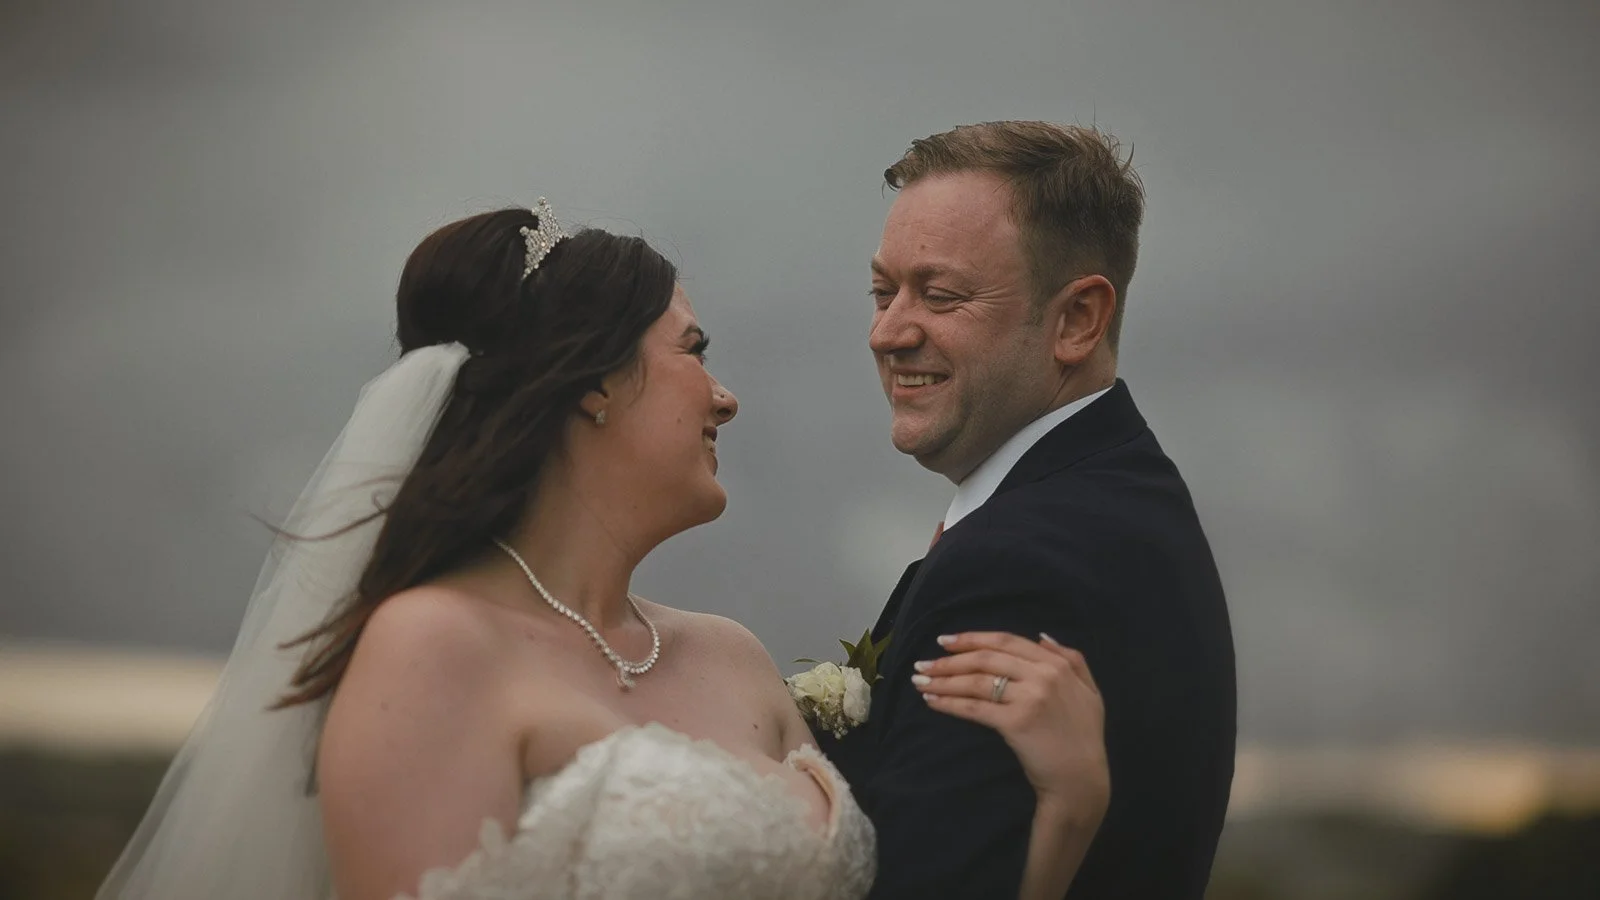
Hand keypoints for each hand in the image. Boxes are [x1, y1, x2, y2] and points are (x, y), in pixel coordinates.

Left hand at [913, 632, 1108, 817]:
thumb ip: (1072, 659)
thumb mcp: (1089, 691)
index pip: (1006, 641)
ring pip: (976, 681)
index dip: (972, 638)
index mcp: (1057, 664)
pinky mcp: (1015, 722)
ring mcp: (1029, 698)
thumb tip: (1042, 636)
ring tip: (920, 681)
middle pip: (986, 659)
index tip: (945, 641)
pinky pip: (974, 707)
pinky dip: (949, 702)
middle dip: (950, 659)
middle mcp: (1043, 675)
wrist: (1080, 779)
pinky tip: (932, 701)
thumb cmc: (1084, 737)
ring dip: (943, 679)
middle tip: (923, 663)